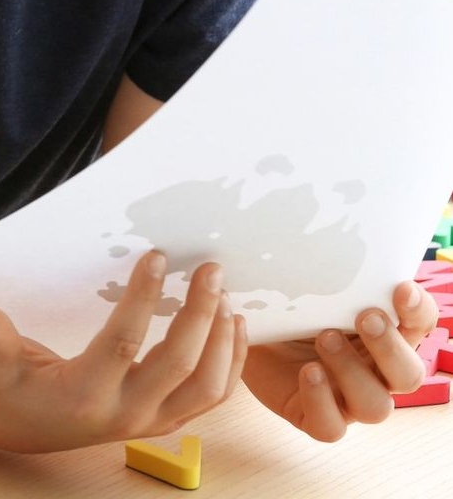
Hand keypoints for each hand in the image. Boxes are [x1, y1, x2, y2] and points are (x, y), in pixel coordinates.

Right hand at [0, 251, 246, 451]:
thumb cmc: (6, 384)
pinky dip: (230, 361)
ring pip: (207, 387)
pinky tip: (232, 325)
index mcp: (83, 396)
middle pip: (179, 365)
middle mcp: (125, 414)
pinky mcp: (165, 419)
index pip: (123, 344)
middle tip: (210, 268)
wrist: (20, 424)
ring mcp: (151, 421)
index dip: (142, 300)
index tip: (157, 257)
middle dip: (200, 313)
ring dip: (221, 339)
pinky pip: (212, 396)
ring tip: (223, 293)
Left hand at [241, 279, 436, 440]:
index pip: (419, 326)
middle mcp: (373, 371)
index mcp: (383, 334)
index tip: (400, 287)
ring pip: (375, 406)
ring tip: (324, 338)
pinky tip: (308, 372)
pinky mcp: (314, 417)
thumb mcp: (304, 282)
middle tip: (365, 316)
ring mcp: (347, 399)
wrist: (238, 328)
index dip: (418, 311)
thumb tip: (333, 230)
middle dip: (390, 346)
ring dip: (353, 372)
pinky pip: (331, 427)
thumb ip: (328, 268)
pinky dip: (321, 401)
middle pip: (409, 375)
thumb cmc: (282, 303)